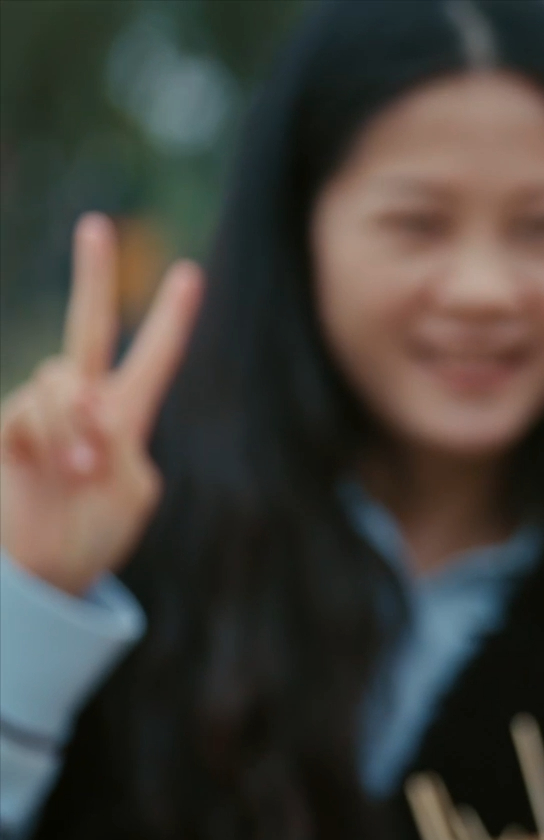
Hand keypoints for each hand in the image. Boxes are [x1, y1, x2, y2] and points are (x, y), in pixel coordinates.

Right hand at [1, 214, 202, 595]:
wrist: (45, 573)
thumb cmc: (94, 538)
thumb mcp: (131, 494)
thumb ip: (115, 442)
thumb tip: (83, 407)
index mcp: (127, 417)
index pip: (155, 358)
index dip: (172, 317)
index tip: (190, 273)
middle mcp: (84, 404)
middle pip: (89, 328)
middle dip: (91, 276)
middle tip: (95, 225)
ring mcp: (41, 414)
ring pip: (58, 380)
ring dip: (72, 423)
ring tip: (79, 471)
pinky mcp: (6, 429)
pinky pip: (24, 410)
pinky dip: (45, 436)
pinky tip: (53, 469)